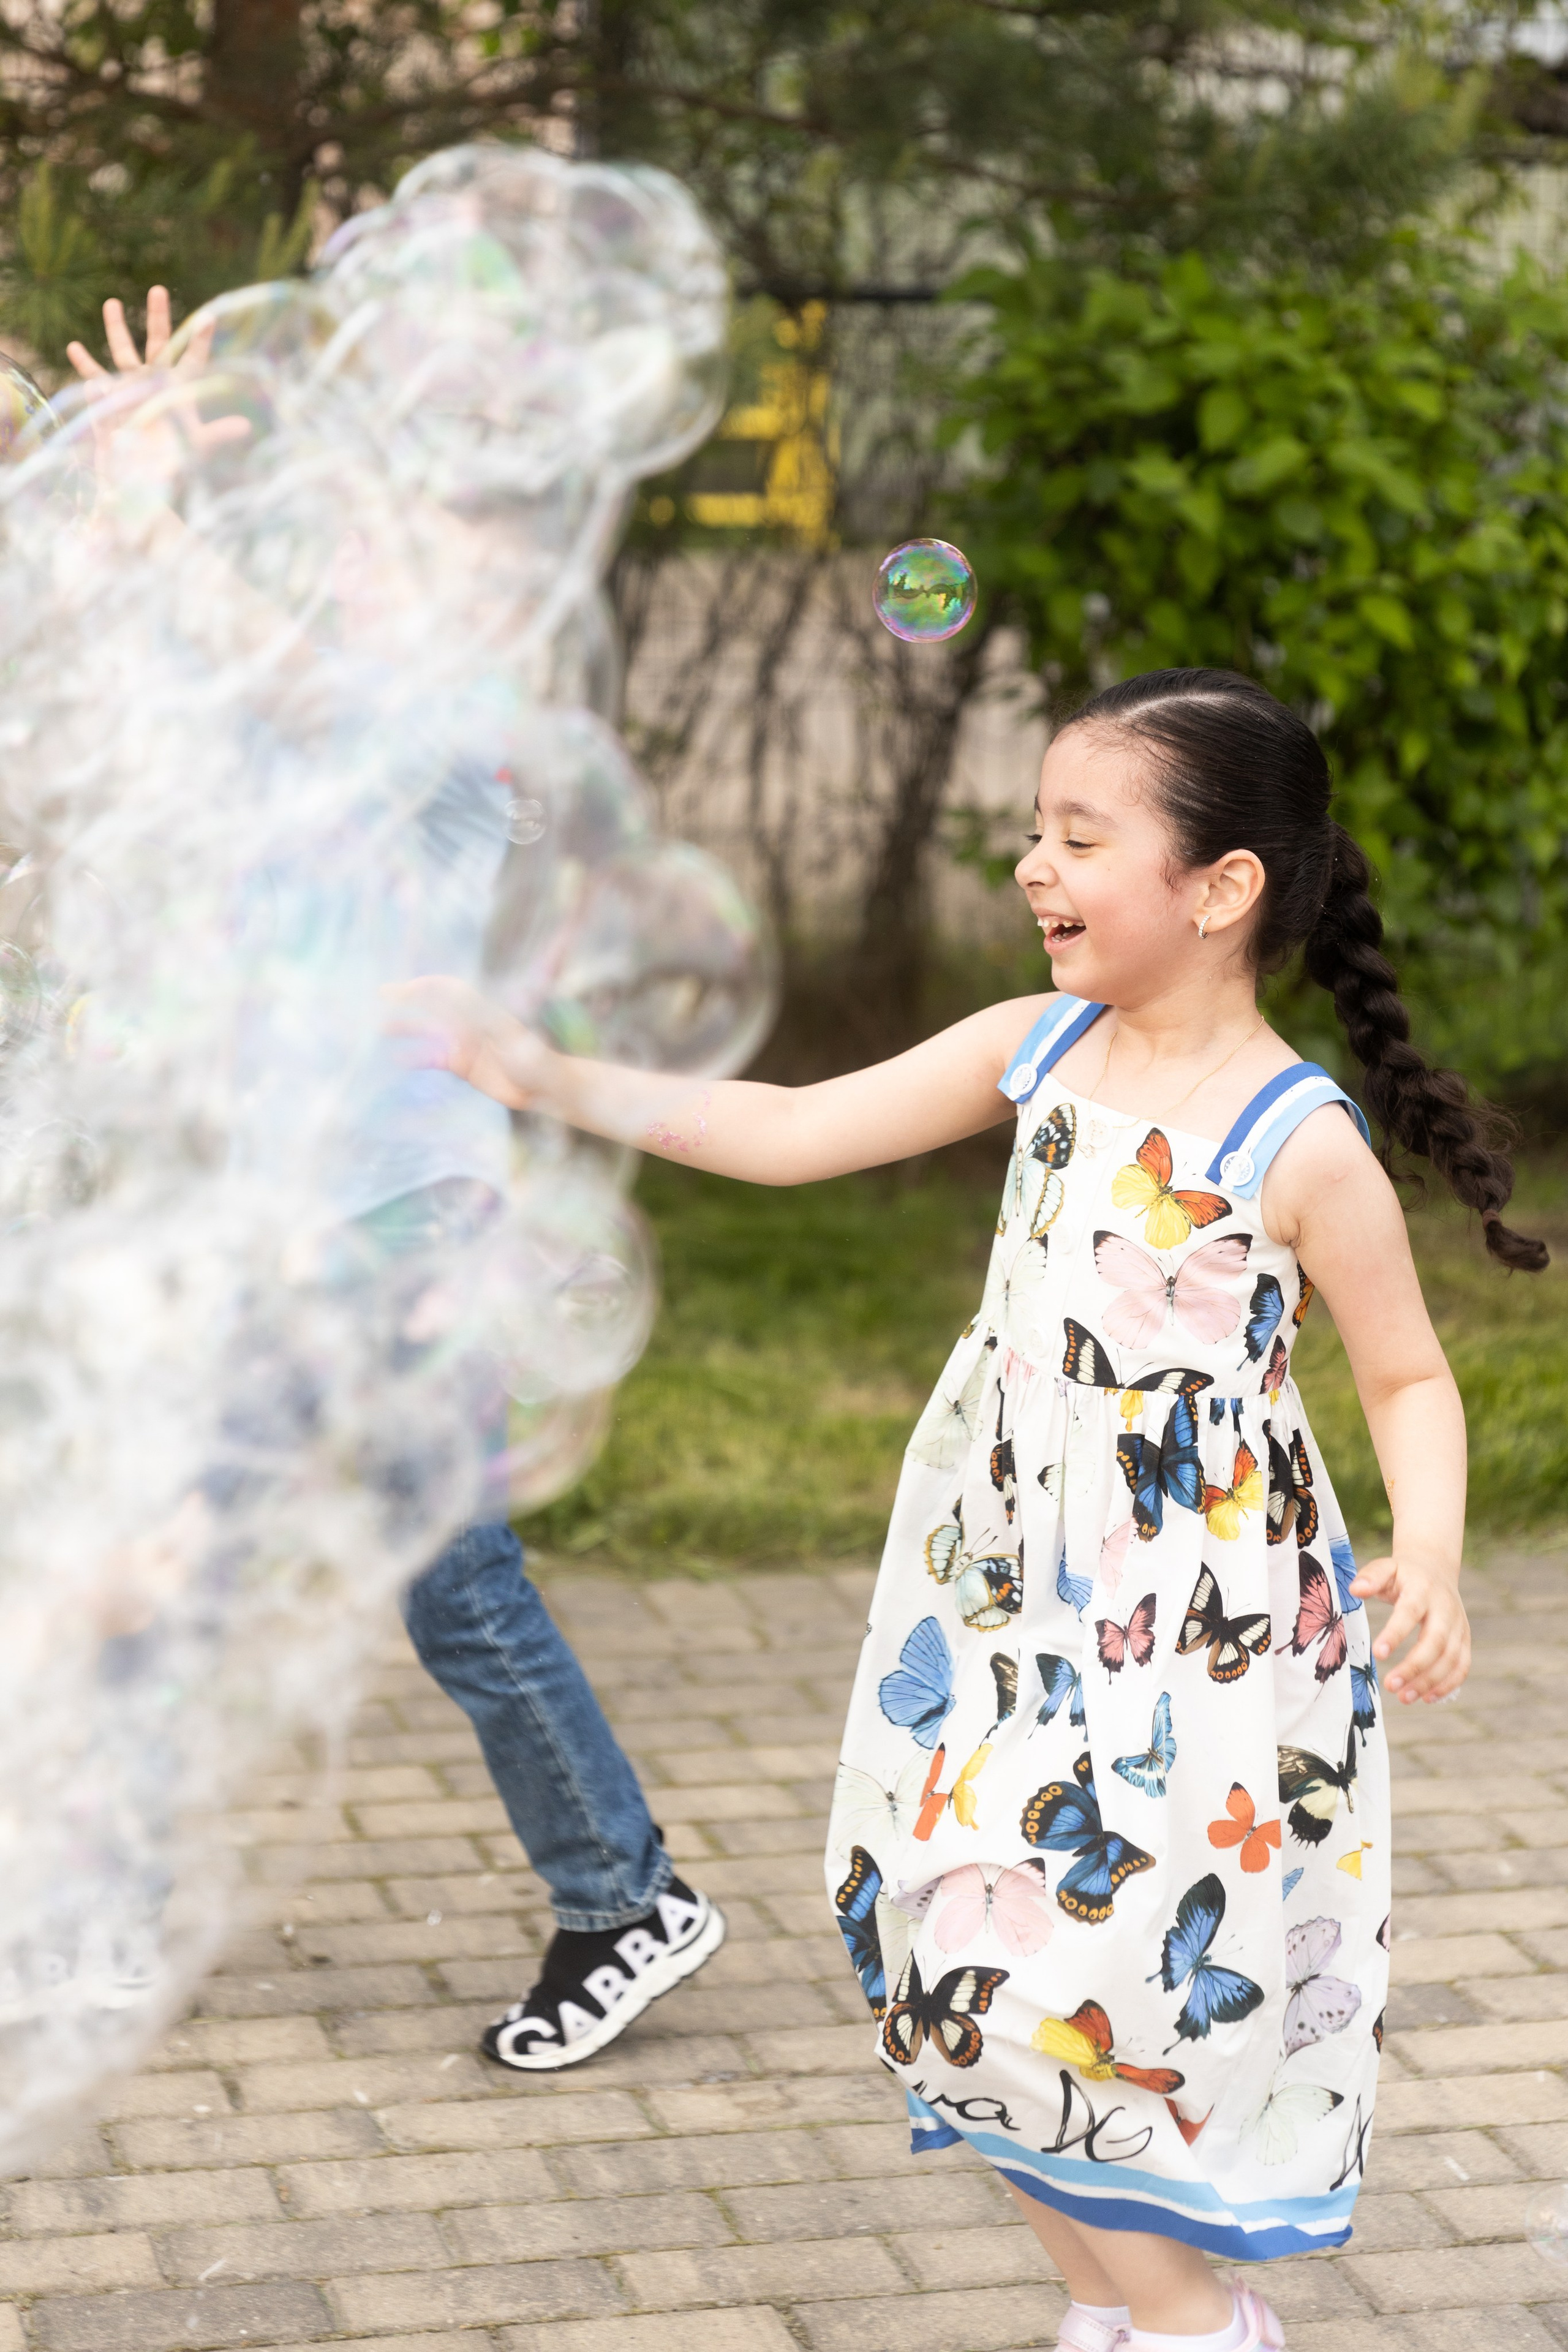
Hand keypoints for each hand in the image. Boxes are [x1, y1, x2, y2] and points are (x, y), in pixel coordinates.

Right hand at [65, 284, 249, 509]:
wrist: (141, 480)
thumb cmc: (172, 463)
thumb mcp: (196, 446)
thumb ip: (218, 433)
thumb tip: (246, 427)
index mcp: (179, 389)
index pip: (192, 359)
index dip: (199, 340)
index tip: (209, 318)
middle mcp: (156, 383)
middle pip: (158, 344)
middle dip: (158, 318)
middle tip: (158, 290)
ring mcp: (131, 388)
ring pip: (124, 352)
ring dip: (117, 329)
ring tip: (112, 303)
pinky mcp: (109, 400)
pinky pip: (94, 379)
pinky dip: (85, 366)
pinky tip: (75, 348)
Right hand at [382, 975, 551, 1110]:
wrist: (546, 1088)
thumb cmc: (536, 1059)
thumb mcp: (512, 1038)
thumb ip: (486, 1021)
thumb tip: (460, 1004)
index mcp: (482, 1010)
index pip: (449, 990)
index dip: (427, 986)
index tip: (405, 990)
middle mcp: (470, 1023)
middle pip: (433, 1005)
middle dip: (408, 998)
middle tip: (382, 994)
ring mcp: (465, 1043)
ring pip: (429, 1031)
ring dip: (407, 1027)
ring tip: (381, 1027)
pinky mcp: (463, 1065)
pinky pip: (434, 1058)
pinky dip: (416, 1057)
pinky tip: (398, 1059)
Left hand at [1350, 1548, 1469, 1702]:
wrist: (1436, 1568)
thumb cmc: (1403, 1573)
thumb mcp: (1386, 1567)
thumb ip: (1371, 1577)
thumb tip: (1356, 1590)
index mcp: (1422, 1589)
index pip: (1410, 1612)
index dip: (1396, 1633)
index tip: (1377, 1654)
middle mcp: (1445, 1608)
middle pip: (1435, 1641)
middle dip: (1414, 1666)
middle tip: (1390, 1686)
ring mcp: (1458, 1625)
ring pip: (1450, 1657)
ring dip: (1429, 1681)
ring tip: (1404, 1698)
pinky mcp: (1464, 1638)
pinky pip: (1462, 1664)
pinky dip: (1448, 1684)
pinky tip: (1427, 1697)